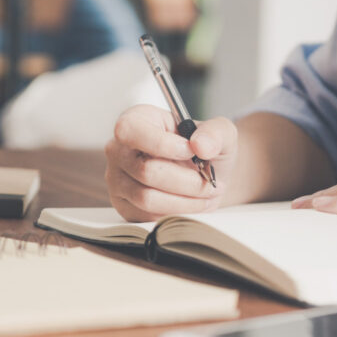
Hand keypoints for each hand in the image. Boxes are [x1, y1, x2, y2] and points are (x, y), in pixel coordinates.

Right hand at [105, 105, 237, 221]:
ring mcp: (117, 179)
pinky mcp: (124, 206)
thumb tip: (201, 145)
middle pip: (145, 171)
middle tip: (209, 182)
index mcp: (136, 120)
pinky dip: (176, 213)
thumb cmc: (205, 149)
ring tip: (205, 194)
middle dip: (186, 181)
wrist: (205, 174)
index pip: (131, 131)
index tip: (191, 151)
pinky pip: (147, 216)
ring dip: (184, 201)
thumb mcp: (219, 132)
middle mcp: (119, 149)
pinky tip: (191, 204)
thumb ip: (215, 132)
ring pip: (147, 198)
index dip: (163, 145)